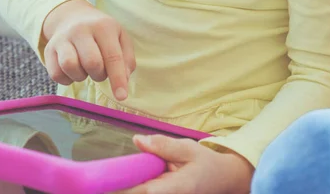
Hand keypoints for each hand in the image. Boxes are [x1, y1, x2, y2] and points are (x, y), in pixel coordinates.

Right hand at [42, 0, 135, 100]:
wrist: (73, 17)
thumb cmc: (102, 32)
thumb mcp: (120, 37)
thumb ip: (126, 59)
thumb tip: (124, 81)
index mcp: (103, 26)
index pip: (113, 56)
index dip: (118, 79)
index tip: (122, 96)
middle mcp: (81, 30)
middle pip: (92, 62)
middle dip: (99, 75)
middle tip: (101, 71)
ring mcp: (63, 38)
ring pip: (70, 66)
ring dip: (81, 76)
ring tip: (86, 70)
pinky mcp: (49, 49)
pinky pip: (56, 74)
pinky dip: (67, 79)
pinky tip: (74, 71)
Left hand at [114, 135, 253, 193]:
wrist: (223, 180)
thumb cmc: (205, 163)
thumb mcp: (188, 148)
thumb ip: (163, 146)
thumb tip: (137, 140)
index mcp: (177, 188)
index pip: (146, 191)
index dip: (124, 188)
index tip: (106, 181)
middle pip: (139, 193)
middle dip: (125, 184)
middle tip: (110, 175)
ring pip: (142, 192)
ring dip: (133, 184)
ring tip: (135, 172)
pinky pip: (147, 191)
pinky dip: (140, 185)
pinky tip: (144, 175)